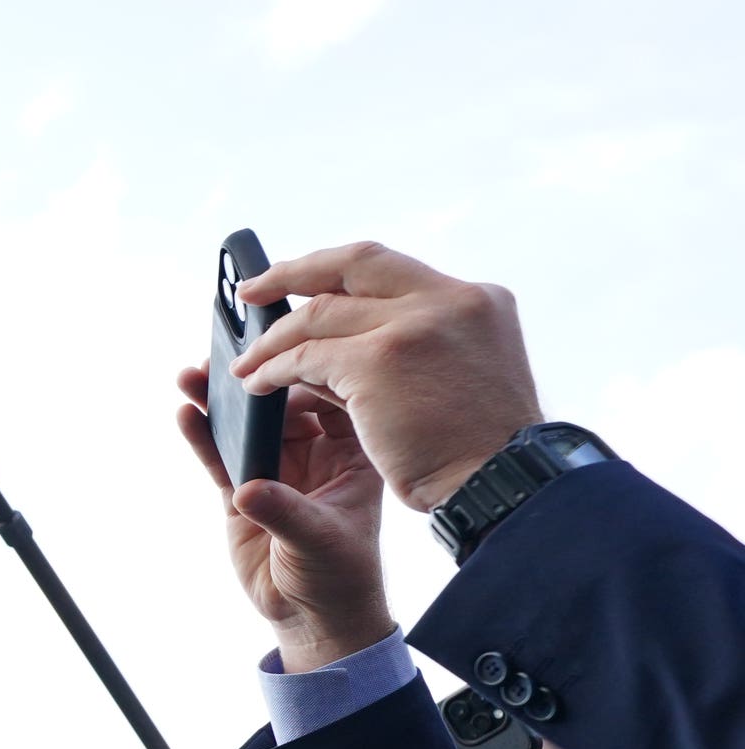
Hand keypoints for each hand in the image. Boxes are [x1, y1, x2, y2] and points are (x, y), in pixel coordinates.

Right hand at [173, 366, 394, 667]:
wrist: (313, 617)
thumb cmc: (339, 578)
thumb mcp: (321, 542)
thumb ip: (284, 512)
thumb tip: (247, 490)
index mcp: (351, 453)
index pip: (331, 397)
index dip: (305, 372)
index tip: (277, 358)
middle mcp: (315, 452)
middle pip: (282, 402)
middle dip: (255, 380)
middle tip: (228, 361)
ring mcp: (276, 468)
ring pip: (246, 425)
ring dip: (220, 402)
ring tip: (191, 377)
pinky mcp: (242, 488)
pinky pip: (219, 455)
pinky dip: (202, 436)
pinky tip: (186, 415)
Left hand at [228, 241, 542, 510]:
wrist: (502, 485)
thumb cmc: (480, 452)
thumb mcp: (460, 378)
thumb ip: (415, 350)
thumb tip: (341, 342)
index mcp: (476, 301)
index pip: (393, 268)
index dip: (339, 269)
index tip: (303, 276)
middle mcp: (449, 299)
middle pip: (354, 263)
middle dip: (293, 272)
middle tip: (252, 291)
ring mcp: (414, 325)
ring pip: (320, 314)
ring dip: (275, 340)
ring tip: (247, 364)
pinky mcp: (379, 361)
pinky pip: (307, 357)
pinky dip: (275, 370)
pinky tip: (258, 385)